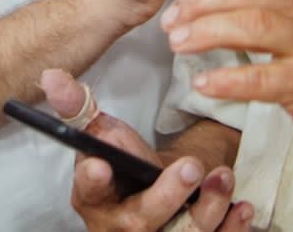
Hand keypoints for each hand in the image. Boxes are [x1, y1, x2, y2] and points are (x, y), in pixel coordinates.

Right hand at [41, 70, 252, 231]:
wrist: (154, 200)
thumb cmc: (125, 170)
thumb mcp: (103, 138)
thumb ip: (79, 109)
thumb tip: (51, 75)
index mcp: (96, 199)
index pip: (89, 191)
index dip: (92, 179)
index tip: (100, 163)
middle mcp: (123, 228)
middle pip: (141, 222)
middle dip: (166, 195)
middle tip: (189, 165)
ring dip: (207, 208)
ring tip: (223, 176)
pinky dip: (231, 228)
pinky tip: (241, 206)